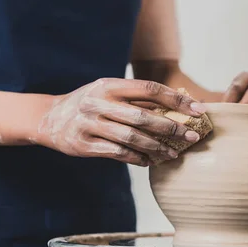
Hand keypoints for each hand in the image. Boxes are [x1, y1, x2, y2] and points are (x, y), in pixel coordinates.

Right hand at [36, 78, 205, 165]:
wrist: (48, 118)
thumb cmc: (91, 104)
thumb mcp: (109, 92)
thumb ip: (139, 99)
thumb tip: (181, 105)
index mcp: (109, 85)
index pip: (149, 89)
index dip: (176, 100)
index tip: (198, 110)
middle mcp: (98, 102)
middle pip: (143, 116)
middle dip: (171, 128)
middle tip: (191, 137)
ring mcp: (89, 124)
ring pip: (131, 138)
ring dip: (157, 148)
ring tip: (174, 154)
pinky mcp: (83, 145)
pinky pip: (117, 153)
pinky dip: (137, 158)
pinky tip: (151, 161)